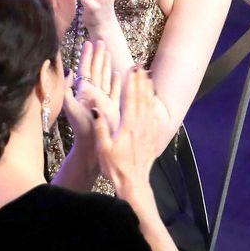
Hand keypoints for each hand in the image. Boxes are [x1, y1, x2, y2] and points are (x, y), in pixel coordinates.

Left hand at [62, 39, 119, 148]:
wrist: (91, 147)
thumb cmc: (82, 129)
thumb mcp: (72, 109)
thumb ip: (68, 91)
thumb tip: (69, 73)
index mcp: (83, 92)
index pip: (85, 69)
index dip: (86, 56)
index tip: (88, 42)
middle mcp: (93, 94)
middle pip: (96, 71)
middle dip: (98, 56)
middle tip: (100, 41)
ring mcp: (103, 100)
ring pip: (105, 78)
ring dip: (107, 65)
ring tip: (109, 52)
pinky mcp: (111, 109)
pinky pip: (115, 91)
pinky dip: (117, 82)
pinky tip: (119, 74)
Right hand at [92, 66, 159, 197]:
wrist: (133, 184)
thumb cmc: (115, 167)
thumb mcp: (103, 148)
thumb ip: (100, 127)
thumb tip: (96, 109)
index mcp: (128, 127)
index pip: (130, 100)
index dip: (131, 83)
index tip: (131, 70)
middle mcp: (141, 127)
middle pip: (142, 99)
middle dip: (141, 81)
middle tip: (140, 66)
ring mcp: (148, 132)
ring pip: (150, 106)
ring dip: (148, 90)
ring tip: (147, 76)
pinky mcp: (152, 138)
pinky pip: (154, 117)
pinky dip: (153, 104)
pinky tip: (153, 99)